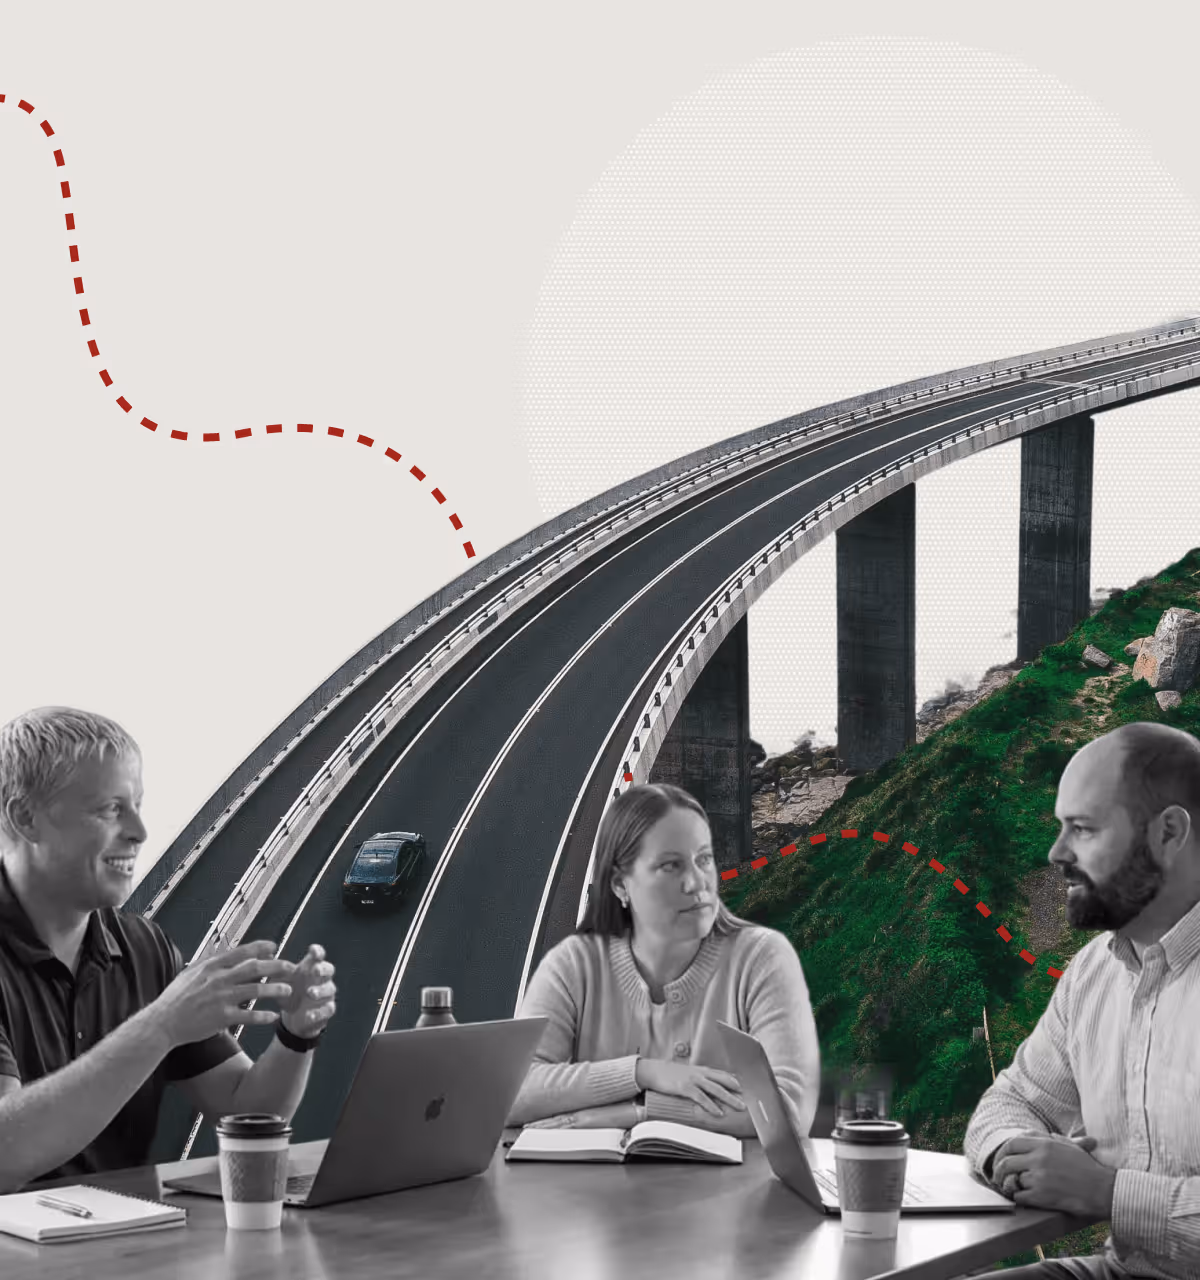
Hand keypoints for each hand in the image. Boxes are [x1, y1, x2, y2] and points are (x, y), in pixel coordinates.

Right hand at [154, 940, 292, 1046]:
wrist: (162, 1023)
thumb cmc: (175, 998)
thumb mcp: (190, 973)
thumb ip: (208, 962)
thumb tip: (221, 949)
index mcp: (211, 966)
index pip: (241, 952)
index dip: (260, 947)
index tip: (274, 945)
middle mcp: (219, 979)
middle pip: (254, 968)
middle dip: (276, 966)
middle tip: (292, 967)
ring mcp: (221, 998)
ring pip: (256, 990)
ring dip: (275, 989)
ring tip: (288, 991)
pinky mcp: (221, 1017)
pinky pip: (248, 1015)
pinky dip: (263, 1016)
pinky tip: (274, 1017)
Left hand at [277, 944, 336, 1038]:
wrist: (295, 1017)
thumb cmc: (290, 992)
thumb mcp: (280, 982)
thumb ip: (274, 971)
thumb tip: (263, 959)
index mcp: (310, 967)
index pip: (318, 956)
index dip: (317, 951)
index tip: (312, 950)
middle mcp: (321, 978)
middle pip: (329, 969)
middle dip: (323, 969)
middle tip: (315, 970)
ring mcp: (326, 993)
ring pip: (330, 989)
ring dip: (321, 990)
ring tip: (311, 993)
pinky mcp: (327, 1009)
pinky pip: (328, 1009)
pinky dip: (319, 1012)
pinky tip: (310, 1014)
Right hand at [635, 1058, 744, 1116]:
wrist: (654, 1071)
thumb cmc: (672, 1075)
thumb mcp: (690, 1075)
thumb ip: (702, 1081)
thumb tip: (714, 1092)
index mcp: (703, 1070)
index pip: (725, 1075)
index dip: (738, 1082)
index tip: (750, 1089)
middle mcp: (701, 1073)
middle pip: (724, 1081)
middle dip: (738, 1091)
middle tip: (750, 1100)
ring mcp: (693, 1079)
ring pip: (716, 1089)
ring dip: (729, 1098)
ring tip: (740, 1107)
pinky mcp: (684, 1087)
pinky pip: (701, 1097)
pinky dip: (711, 1105)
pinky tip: (718, 1112)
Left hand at [992, 1134, 1115, 1216]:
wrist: (1104, 1190)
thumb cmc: (1089, 1169)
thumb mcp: (1070, 1146)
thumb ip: (1051, 1138)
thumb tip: (1039, 1134)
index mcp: (1044, 1144)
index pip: (1011, 1143)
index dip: (1001, 1152)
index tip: (999, 1160)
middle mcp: (1039, 1158)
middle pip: (1006, 1162)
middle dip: (998, 1171)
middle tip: (997, 1177)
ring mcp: (1039, 1177)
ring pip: (1012, 1180)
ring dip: (1010, 1186)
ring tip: (1010, 1188)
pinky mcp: (1042, 1196)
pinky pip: (1019, 1196)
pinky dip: (1018, 1198)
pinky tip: (1022, 1198)